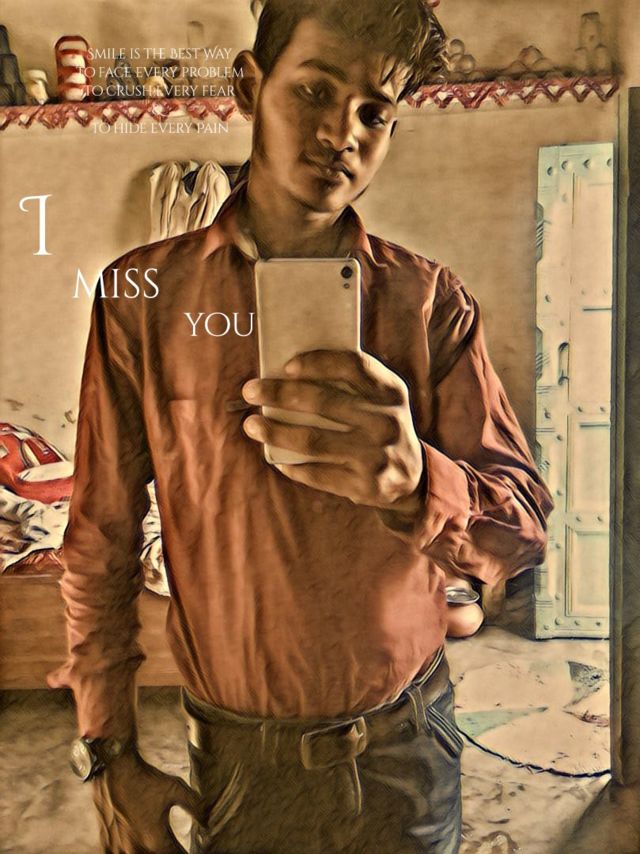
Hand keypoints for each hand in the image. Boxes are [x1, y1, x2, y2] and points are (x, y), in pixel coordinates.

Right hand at [92, 745, 205, 853]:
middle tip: (175, 848)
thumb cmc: (145, 779)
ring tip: (158, 846)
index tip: (191, 850)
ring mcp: (118, 849)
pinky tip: (136, 848)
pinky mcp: (105, 844)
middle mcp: (135, 850)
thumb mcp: (175, 788)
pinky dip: (130, 852)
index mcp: (156, 841)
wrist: (114, 769)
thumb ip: (195, 806)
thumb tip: (207, 822)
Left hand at [241, 350, 424, 513]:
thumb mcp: (380, 400)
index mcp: (390, 392)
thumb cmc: (378, 424)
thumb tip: (286, 373)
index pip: (352, 366)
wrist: (411, 476)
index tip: (286, 366)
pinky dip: (292, 465)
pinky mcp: (366, 486)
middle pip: (322, 402)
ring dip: (275, 431)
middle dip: (279, 394)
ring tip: (251, 425)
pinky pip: (318, 474)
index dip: (317, 362)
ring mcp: (376, 456)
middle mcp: (386, 422)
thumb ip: (350, 384)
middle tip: (250, 391)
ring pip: (313, 441)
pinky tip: (276, 458)